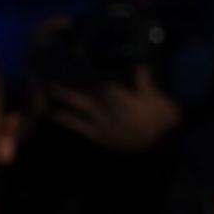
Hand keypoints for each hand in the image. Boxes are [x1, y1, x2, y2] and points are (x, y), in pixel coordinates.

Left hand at [47, 66, 180, 153]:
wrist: (163, 152)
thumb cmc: (165, 125)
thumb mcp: (163, 103)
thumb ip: (147, 86)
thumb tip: (140, 67)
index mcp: (127, 101)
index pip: (104, 84)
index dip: (88, 72)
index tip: (75, 60)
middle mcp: (111, 112)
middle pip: (86, 93)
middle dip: (70, 81)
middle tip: (52, 70)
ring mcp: (104, 126)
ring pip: (80, 107)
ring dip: (64, 97)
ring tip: (48, 87)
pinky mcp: (101, 138)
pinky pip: (80, 127)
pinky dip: (67, 119)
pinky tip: (55, 113)